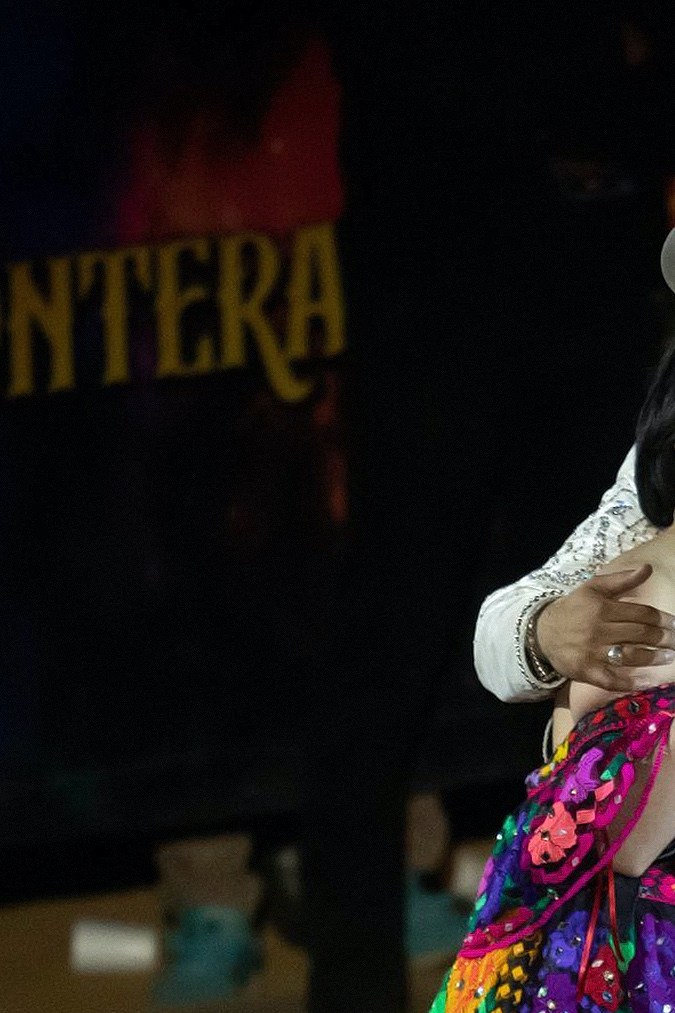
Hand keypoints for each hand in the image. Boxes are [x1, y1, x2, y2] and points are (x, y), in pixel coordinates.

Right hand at [535, 564, 674, 690]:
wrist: (542, 633)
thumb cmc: (574, 609)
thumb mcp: (593, 589)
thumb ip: (622, 579)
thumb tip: (648, 568)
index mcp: (601, 607)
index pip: (641, 613)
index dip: (662, 619)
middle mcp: (598, 629)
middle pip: (640, 634)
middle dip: (664, 639)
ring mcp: (592, 652)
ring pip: (631, 656)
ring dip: (654, 658)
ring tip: (669, 658)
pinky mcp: (586, 671)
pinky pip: (612, 679)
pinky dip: (631, 682)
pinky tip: (646, 680)